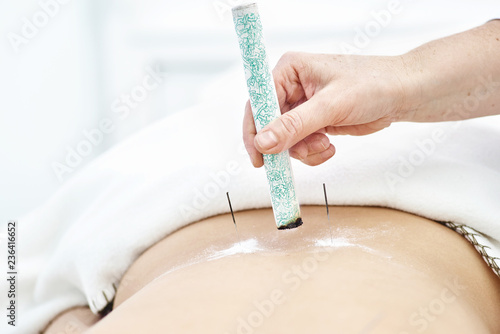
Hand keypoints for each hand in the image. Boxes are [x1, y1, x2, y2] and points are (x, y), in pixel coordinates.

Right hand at [243, 52, 407, 166]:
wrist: (402, 94)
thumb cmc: (372, 85)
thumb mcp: (331, 105)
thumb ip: (295, 125)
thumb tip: (263, 142)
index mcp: (289, 70)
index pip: (259, 102)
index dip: (255, 131)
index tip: (259, 157)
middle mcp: (292, 87)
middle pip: (270, 125)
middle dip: (286, 144)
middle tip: (303, 153)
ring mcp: (303, 106)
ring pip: (285, 139)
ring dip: (303, 149)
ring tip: (325, 145)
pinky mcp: (314, 121)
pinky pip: (300, 145)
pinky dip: (312, 152)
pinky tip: (330, 146)